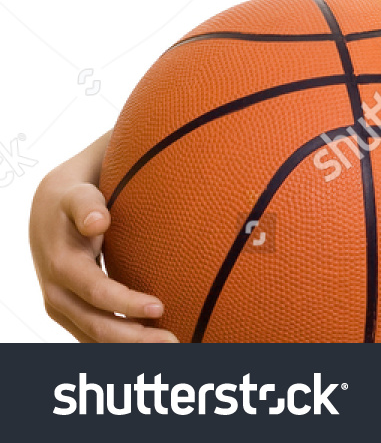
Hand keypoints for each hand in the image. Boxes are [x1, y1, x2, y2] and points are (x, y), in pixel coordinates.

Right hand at [28, 132, 177, 341]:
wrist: (47, 209)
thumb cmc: (74, 197)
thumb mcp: (77, 193)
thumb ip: (86, 204)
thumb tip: (96, 221)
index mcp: (61, 263)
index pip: (94, 290)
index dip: (124, 301)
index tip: (159, 306)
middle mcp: (56, 291)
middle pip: (94, 323)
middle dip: (132, 337)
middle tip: (173, 340)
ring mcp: (61, 305)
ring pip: (93, 336)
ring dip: (128, 347)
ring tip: (169, 348)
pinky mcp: (69, 311)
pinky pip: (92, 334)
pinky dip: (118, 345)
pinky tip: (149, 347)